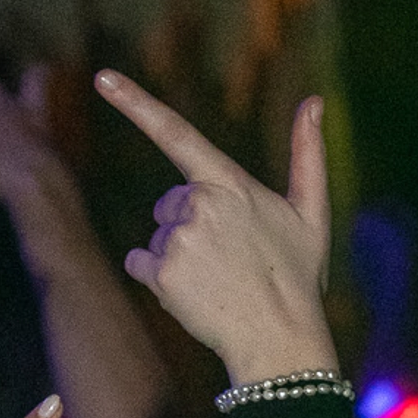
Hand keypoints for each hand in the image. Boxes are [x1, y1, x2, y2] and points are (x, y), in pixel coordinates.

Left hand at [92, 72, 334, 385]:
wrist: (279, 339)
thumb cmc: (295, 277)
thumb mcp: (311, 214)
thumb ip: (308, 155)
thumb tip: (314, 102)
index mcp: (230, 182)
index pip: (176, 133)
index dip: (136, 103)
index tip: (103, 78)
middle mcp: (200, 204)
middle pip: (169, 203)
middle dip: (187, 225)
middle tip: (226, 258)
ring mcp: (179, 239)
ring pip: (156, 236)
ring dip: (175, 256)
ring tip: (213, 280)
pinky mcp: (162, 272)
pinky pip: (140, 263)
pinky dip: (157, 278)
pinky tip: (191, 292)